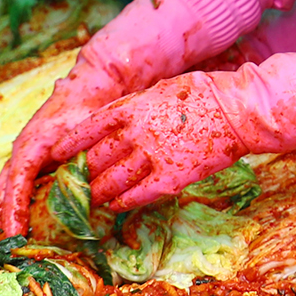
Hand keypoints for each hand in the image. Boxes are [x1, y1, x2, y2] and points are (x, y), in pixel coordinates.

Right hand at [0, 43, 161, 235]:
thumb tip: (80, 193)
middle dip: (2, 215)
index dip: (15, 210)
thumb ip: (79, 162)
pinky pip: (14, 181)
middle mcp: (21, 150)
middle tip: (1, 243)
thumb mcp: (84, 137)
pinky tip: (7, 216)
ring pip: (6, 185)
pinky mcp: (30, 155)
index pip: (18, 184)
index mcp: (31, 146)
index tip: (15, 233)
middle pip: (6, 188)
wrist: (87, 88)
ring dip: (1, 209)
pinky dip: (9, 199)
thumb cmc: (86, 111)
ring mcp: (23, 152)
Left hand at [75, 73, 250, 211]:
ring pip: (111, 181)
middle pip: (96, 158)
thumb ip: (135, 107)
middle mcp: (136, 134)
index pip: (89, 129)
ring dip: (98, 192)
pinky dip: (121, 202)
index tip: (57, 154)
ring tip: (91, 199)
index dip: (70, 144)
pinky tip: (115, 206)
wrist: (238, 110)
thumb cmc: (204, 94)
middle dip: (81, 173)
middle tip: (72, 183)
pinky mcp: (170, 179)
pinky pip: (135, 195)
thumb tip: (116, 120)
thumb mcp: (161, 90)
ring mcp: (152, 157)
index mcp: (132, 108)